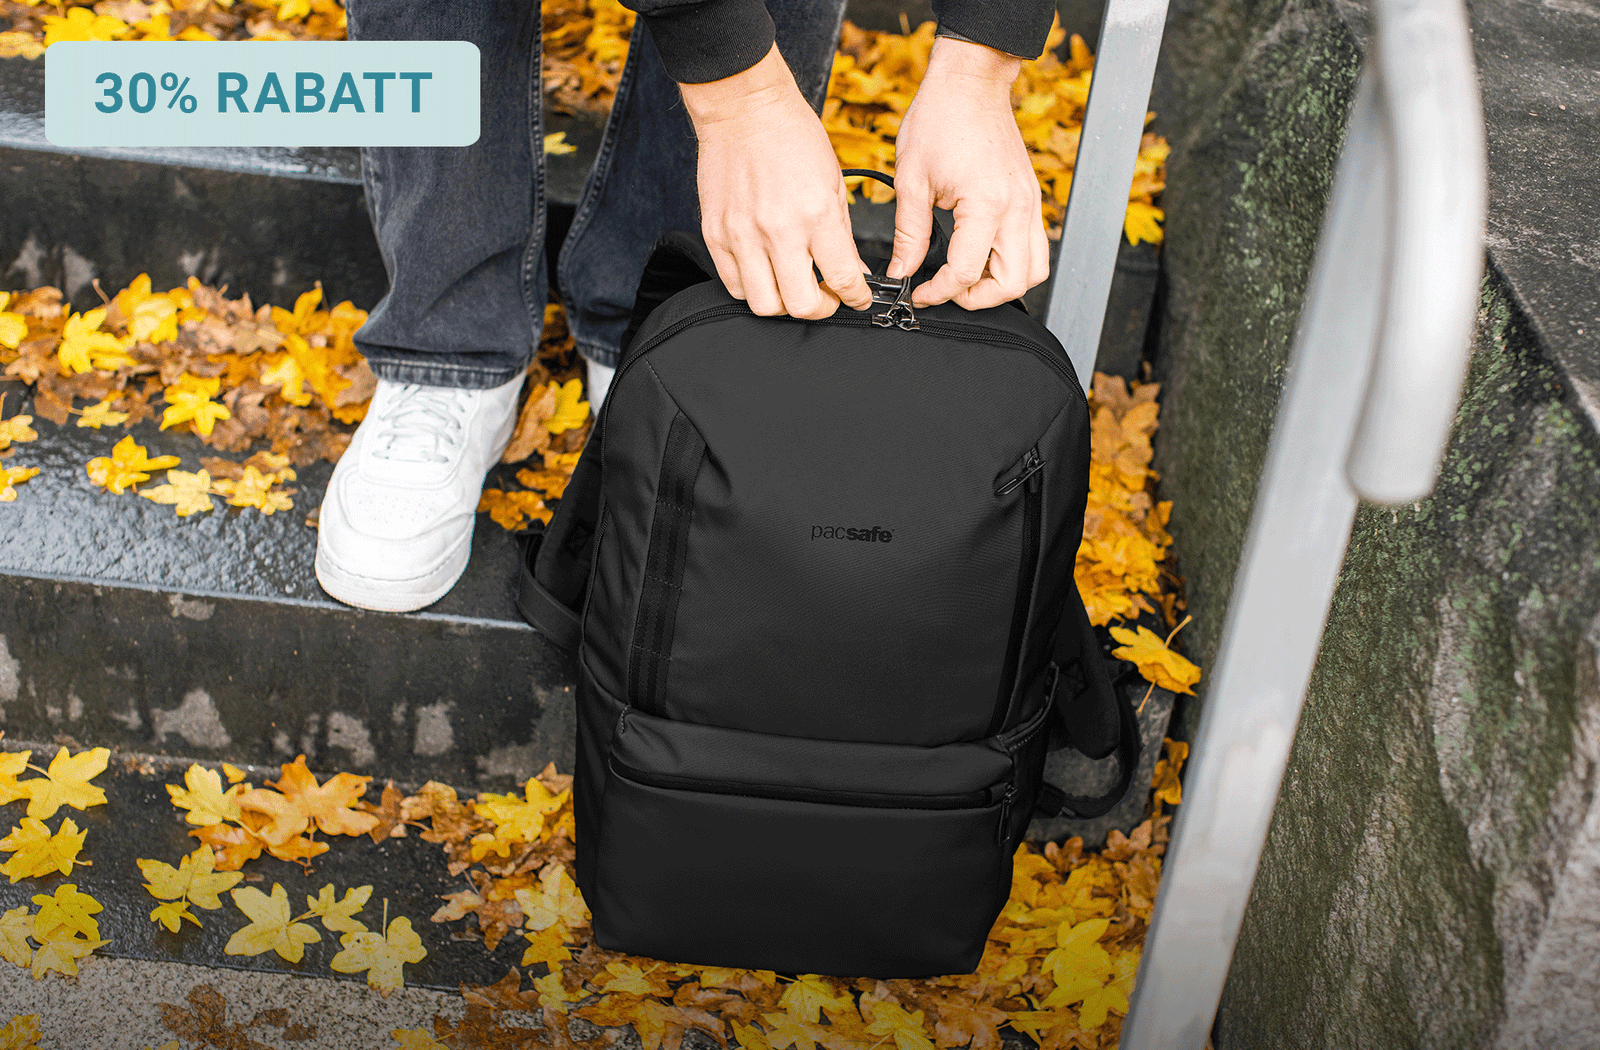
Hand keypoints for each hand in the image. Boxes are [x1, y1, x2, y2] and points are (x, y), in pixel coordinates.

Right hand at [681, 47, 872, 318]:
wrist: (744, 107)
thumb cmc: (791, 136)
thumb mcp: (833, 182)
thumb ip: (841, 234)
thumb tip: (851, 272)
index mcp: (815, 214)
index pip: (842, 279)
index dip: (856, 298)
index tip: (857, 298)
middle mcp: (778, 230)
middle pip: (800, 305)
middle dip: (821, 309)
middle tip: (826, 297)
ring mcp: (742, 235)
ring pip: (764, 304)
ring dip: (784, 303)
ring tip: (792, 285)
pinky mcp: (716, 234)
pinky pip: (734, 284)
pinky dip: (754, 288)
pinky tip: (765, 272)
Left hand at [888, 37, 1049, 309]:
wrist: (971, 81)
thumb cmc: (941, 117)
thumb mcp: (911, 180)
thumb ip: (908, 235)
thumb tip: (901, 271)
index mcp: (987, 204)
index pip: (966, 271)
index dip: (939, 292)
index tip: (919, 293)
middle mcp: (1017, 207)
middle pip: (1014, 283)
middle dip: (978, 298)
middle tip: (947, 291)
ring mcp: (1029, 203)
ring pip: (1033, 270)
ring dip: (1001, 284)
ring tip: (966, 277)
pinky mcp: (1031, 198)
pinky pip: (1034, 246)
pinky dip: (1012, 262)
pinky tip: (980, 254)